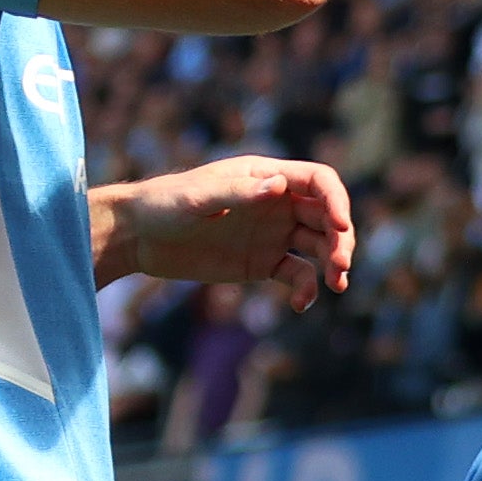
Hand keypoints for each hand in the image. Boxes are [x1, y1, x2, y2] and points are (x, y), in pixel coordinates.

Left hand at [93, 157, 353, 299]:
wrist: (139, 237)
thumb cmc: (164, 205)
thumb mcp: (198, 197)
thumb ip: (239, 192)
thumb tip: (279, 187)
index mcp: (265, 176)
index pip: (319, 182)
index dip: (337, 201)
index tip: (342, 228)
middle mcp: (276, 203)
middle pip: (328, 216)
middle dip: (341, 240)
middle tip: (340, 268)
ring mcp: (272, 233)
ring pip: (320, 245)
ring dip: (334, 264)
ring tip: (335, 285)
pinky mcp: (263, 262)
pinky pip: (298, 274)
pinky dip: (306, 288)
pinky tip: (300, 304)